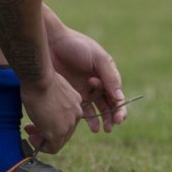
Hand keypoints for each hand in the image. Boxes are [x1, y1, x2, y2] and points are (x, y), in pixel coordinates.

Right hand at [19, 71, 82, 154]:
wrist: (39, 78)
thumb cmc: (41, 78)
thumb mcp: (52, 88)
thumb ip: (53, 98)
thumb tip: (44, 100)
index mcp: (76, 102)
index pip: (67, 118)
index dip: (52, 121)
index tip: (40, 118)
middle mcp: (76, 114)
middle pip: (65, 131)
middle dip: (48, 131)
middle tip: (32, 128)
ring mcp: (68, 124)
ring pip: (59, 140)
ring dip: (44, 139)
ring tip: (31, 135)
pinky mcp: (58, 132)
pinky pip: (53, 147)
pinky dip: (42, 146)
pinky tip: (32, 139)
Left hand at [46, 19, 127, 134]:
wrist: (51, 42)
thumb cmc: (76, 45)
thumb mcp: (98, 57)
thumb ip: (110, 76)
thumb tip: (119, 97)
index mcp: (107, 75)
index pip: (117, 95)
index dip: (120, 108)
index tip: (118, 118)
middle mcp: (98, 84)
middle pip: (109, 105)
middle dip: (111, 117)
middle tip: (110, 126)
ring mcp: (84, 90)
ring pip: (96, 109)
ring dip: (100, 120)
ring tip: (99, 129)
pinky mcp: (71, 93)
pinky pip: (81, 109)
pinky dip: (87, 118)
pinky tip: (90, 125)